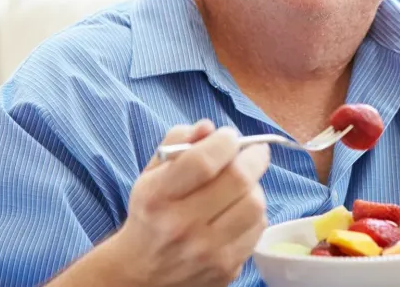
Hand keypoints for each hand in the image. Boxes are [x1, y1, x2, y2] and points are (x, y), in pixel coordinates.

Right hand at [107, 120, 271, 286]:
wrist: (142, 273)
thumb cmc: (151, 214)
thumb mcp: (151, 174)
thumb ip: (177, 142)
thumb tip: (209, 128)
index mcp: (158, 197)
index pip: (203, 162)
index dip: (225, 141)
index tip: (228, 136)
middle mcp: (181, 226)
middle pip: (238, 180)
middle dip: (253, 157)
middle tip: (253, 152)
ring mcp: (207, 252)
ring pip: (255, 205)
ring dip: (255, 186)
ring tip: (244, 182)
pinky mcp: (227, 268)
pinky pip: (258, 229)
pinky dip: (254, 212)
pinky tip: (239, 209)